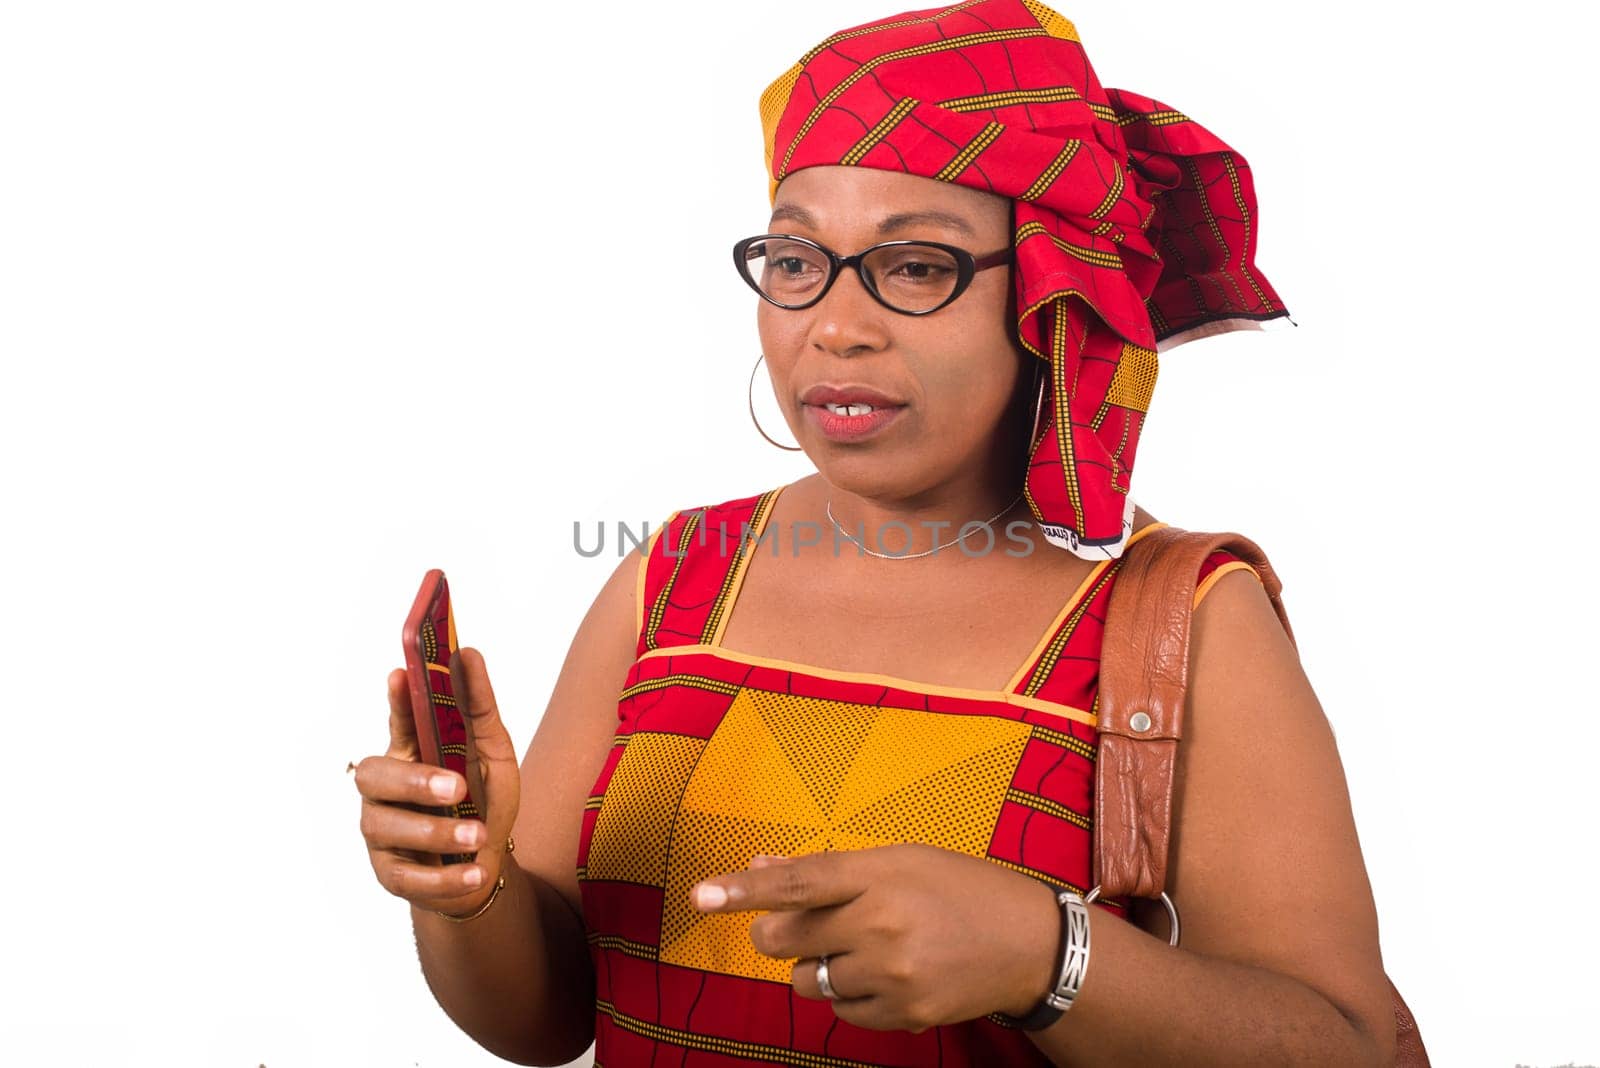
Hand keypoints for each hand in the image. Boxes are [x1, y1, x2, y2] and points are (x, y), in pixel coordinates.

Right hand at [354, 647, 521, 916]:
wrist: (485, 865)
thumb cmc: (483, 802)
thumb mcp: (493, 754)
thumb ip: (480, 708)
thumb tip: (468, 654)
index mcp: (409, 752)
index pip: (395, 721)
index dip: (395, 700)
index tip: (401, 675)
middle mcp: (383, 790)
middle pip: (373, 776)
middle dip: (413, 781)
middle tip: (456, 788)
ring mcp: (380, 832)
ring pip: (387, 827)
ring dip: (435, 833)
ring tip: (478, 836)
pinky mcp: (389, 874)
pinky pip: (408, 878)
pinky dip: (445, 877)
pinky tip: (475, 872)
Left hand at [691, 844, 1060, 1031]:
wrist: (1029, 944)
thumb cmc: (961, 889)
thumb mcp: (900, 860)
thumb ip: (829, 868)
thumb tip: (760, 864)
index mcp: (879, 873)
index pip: (796, 881)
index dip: (743, 888)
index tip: (699, 895)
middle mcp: (881, 923)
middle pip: (784, 935)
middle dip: (780, 931)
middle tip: (810, 925)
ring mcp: (892, 973)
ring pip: (806, 979)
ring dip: (817, 965)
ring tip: (863, 947)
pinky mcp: (903, 1013)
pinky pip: (839, 1011)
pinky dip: (848, 996)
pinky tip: (883, 975)